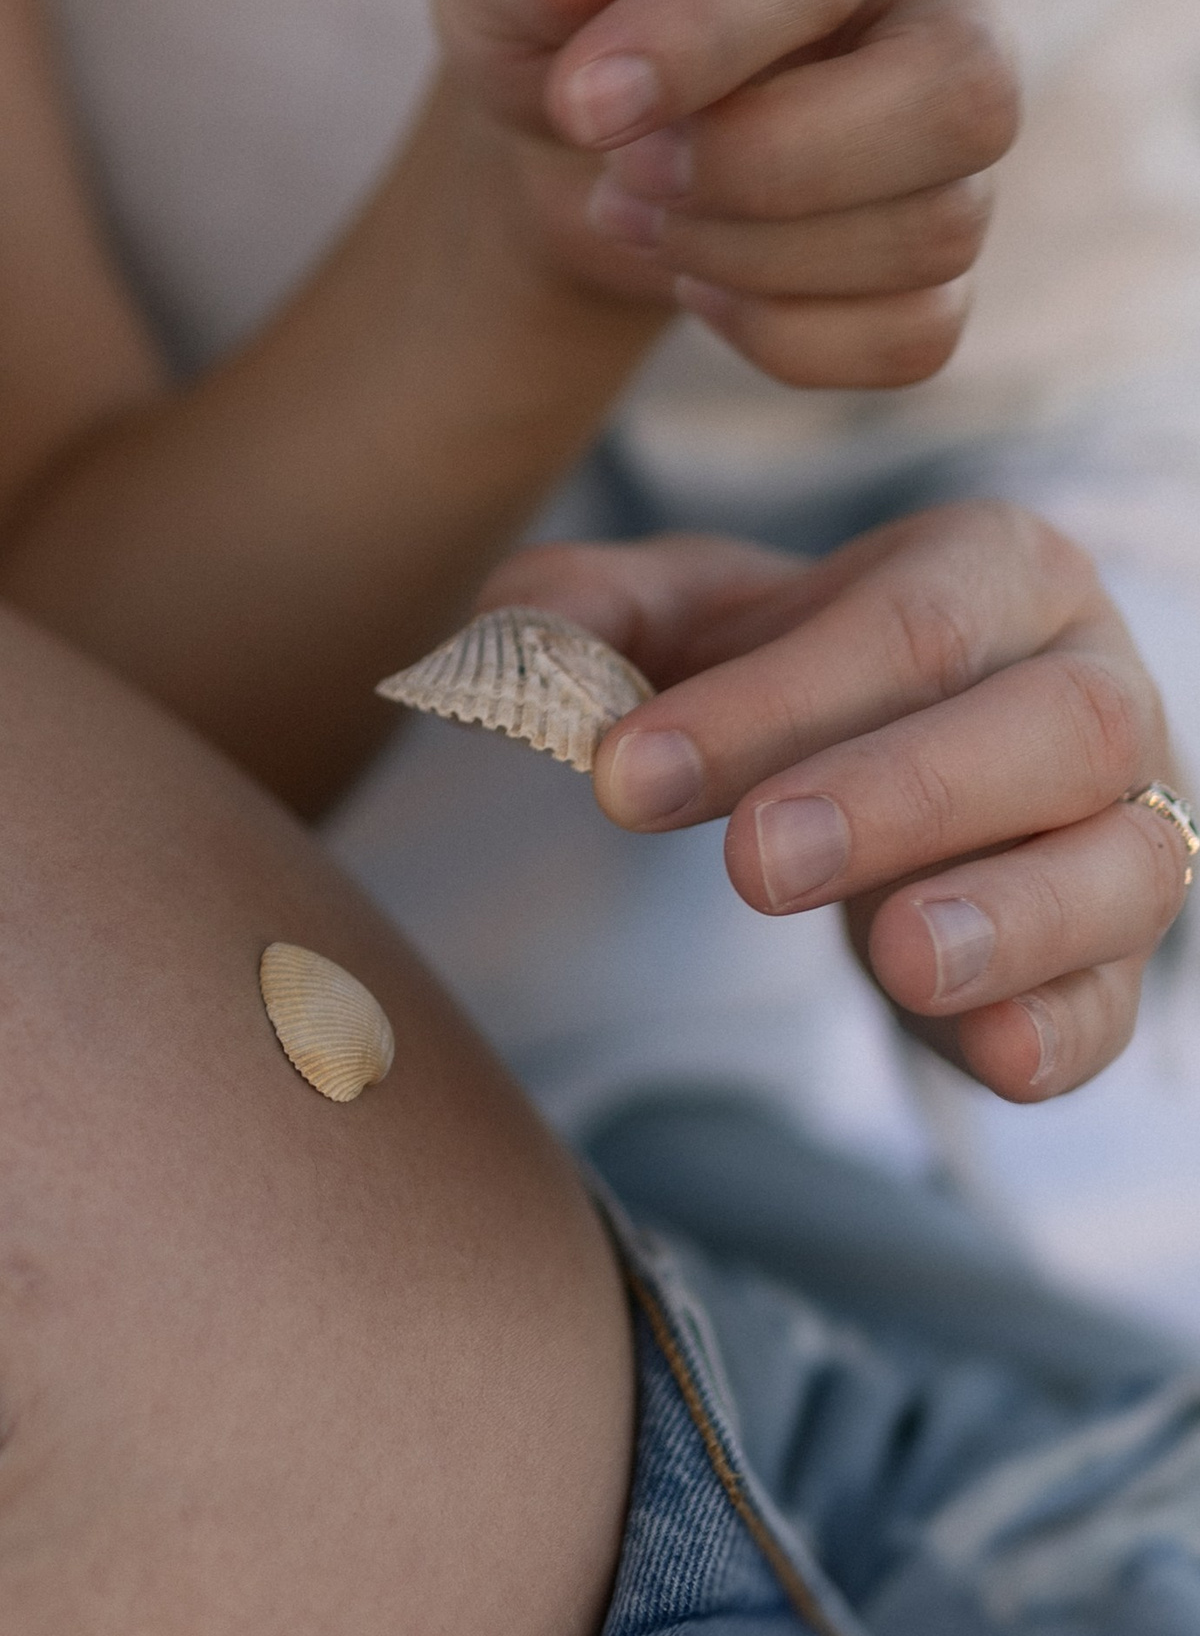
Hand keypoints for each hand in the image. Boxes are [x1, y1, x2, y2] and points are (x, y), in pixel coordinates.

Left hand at [433, 0, 1016, 389]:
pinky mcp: (936, 246)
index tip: (581, 104)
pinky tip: (704, 286)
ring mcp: (955, 128)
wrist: (580, 131)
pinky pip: (915, 333)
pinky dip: (787, 338)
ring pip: (937, 229)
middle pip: (958, 99)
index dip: (698, 42)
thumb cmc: (554, 8)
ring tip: (635, 211)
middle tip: (629, 166)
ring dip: (751, 259)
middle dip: (764, 167)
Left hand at [481, 507, 1191, 1099]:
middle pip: (1047, 728)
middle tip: (756, 862)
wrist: (919, 764)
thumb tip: (510, 623)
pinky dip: (1063, 1033)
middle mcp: (1095, 687)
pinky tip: (998, 1059)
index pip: (907, 625)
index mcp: (996, 576)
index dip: (769, 703)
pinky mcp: (1110, 963)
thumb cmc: (816, 682)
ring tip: (897, 961)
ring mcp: (1124, 830)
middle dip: (901, 798)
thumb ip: (610, 616)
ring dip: (1011, 918)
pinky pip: (1114, 1002)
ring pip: (1119, 864)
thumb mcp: (709, 628)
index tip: (625, 775)